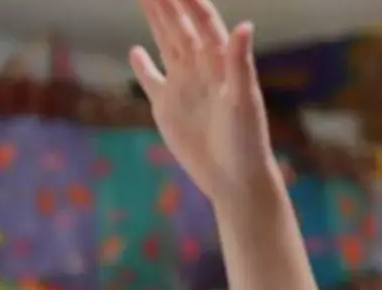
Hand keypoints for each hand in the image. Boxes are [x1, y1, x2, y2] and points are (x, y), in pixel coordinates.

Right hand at [128, 0, 281, 209]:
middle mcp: (202, 70)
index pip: (203, 21)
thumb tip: (245, 26)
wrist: (235, 179)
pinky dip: (142, 66)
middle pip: (181, 26)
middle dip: (167, 1)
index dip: (189, 0)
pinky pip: (152, 80)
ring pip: (167, 44)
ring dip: (157, 21)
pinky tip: (135, 50)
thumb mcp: (243, 100)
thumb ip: (240, 63)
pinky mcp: (167, 108)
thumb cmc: (247, 141)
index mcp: (222, 64)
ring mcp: (184, 86)